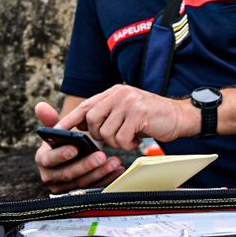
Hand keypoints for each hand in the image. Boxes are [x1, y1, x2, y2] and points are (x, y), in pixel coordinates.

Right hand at [34, 101, 122, 193]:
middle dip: (86, 165)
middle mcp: (51, 176)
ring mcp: (66, 187)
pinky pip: (95, 188)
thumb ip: (50, 118)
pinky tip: (118, 170)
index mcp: (44, 159)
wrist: (73, 155)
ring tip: (114, 161)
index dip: (61, 154)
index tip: (75, 148)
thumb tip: (40, 106)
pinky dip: (107, 179)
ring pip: (83, 182)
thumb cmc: (65, 141)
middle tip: (101, 155)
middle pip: (68, 174)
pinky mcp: (81, 193)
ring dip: (100, 172)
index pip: (49, 159)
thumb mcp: (58, 129)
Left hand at [57, 84, 190, 147]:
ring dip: (115, 142)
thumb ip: (106, 114)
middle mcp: (119, 94)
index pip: (85, 106)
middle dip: (99, 135)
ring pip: (105, 132)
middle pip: (91, 120)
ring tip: (128, 137)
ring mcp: (129, 102)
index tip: (56, 132)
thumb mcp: (125, 111)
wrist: (179, 116)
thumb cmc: (151, 118)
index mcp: (113, 92)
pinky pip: (121, 138)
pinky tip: (136, 139)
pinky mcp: (138, 114)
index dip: (69, 120)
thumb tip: (79, 125)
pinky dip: (127, 144)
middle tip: (114, 137)